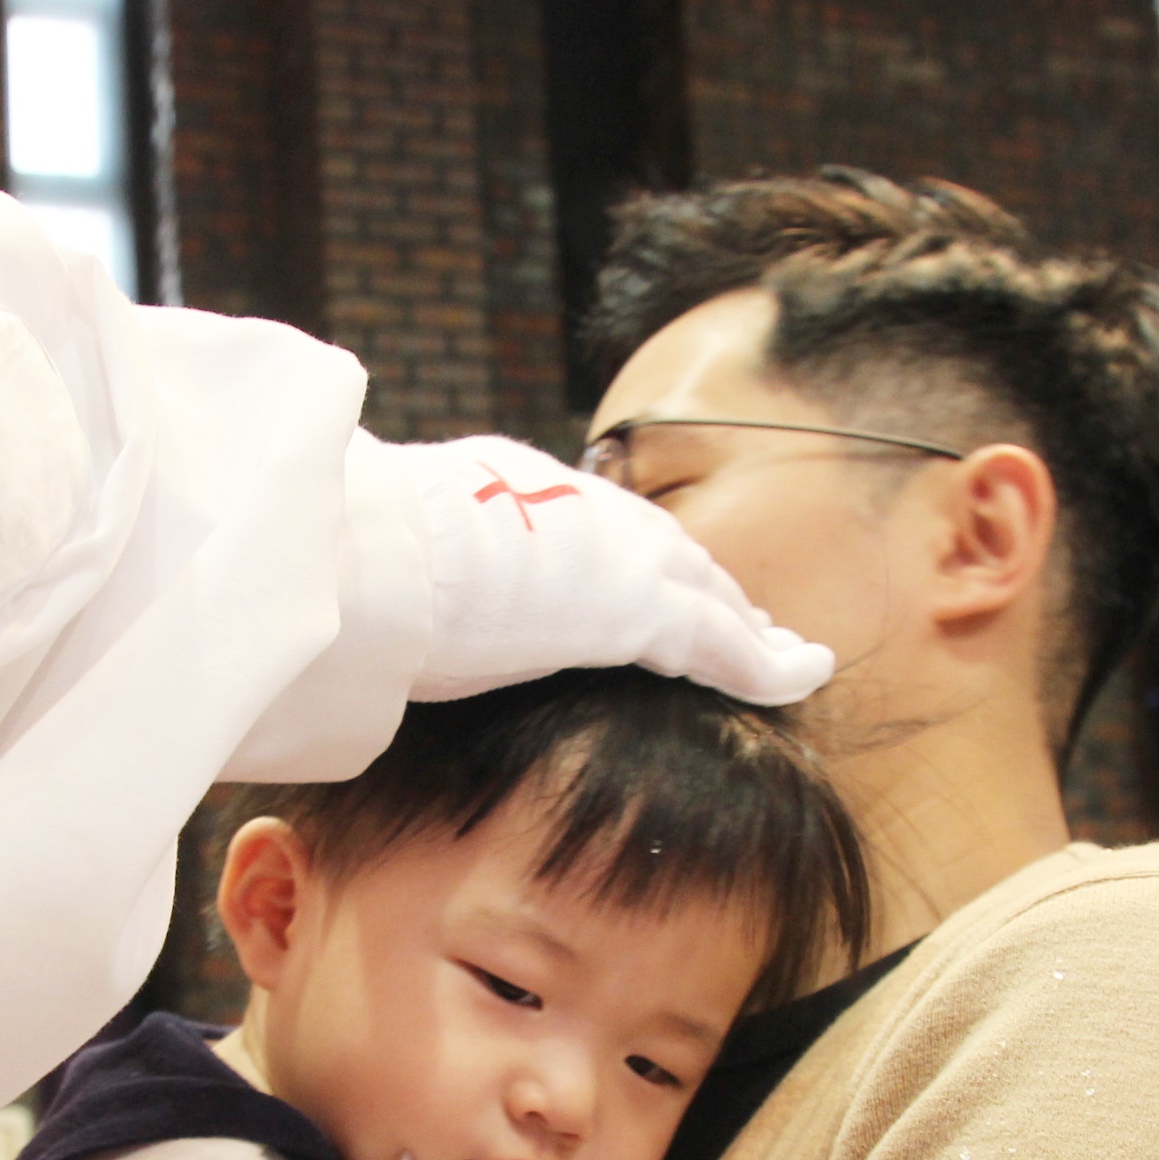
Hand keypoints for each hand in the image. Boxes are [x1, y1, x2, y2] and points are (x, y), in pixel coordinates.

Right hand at [398, 435, 834, 704]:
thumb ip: (409, 583)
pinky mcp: (644, 608)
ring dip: (747, 624)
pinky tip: (804, 674)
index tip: (657, 580)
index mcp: (512, 484)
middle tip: (747, 619)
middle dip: (710, 587)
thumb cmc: (354, 565)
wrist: (375, 553)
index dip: (638, 558)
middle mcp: (580, 506)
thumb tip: (377, 620)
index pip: (595, 526)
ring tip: (786, 652)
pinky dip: (767, 663)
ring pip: (707, 592)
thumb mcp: (382, 557)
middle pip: (667, 550)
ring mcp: (617, 551)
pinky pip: (724, 644)